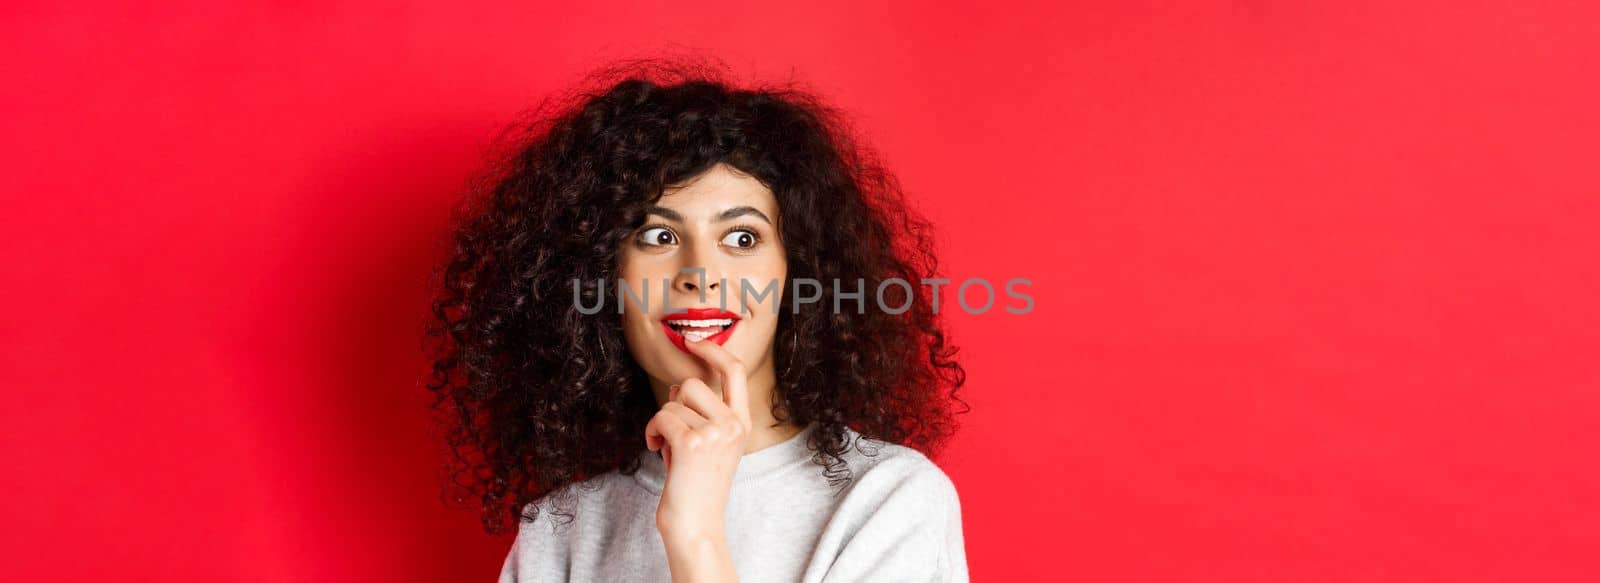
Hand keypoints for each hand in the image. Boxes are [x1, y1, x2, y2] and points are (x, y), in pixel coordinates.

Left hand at [643, 338, 753, 540]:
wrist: (696, 526)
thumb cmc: (695, 487)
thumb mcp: (709, 443)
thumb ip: (703, 412)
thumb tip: (680, 384)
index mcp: (742, 423)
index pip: (734, 371)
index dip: (713, 350)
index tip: (693, 340)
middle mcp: (734, 425)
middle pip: (692, 383)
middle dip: (672, 402)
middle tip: (672, 428)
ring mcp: (716, 433)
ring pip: (672, 402)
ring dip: (660, 421)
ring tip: (666, 446)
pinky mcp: (692, 443)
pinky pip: (661, 417)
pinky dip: (651, 432)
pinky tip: (657, 450)